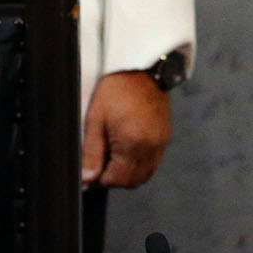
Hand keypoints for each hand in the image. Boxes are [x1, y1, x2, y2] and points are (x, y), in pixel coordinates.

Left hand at [80, 71, 169, 187]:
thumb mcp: (95, 120)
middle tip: (101, 163)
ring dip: (128, 173)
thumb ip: (92, 152)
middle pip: (133, 181)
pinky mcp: (165, 138)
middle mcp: (150, 148)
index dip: (101, 179)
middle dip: (116, 178)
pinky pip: (153, 162)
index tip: (92, 170)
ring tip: (114, 155)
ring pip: (145, 174)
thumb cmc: (117, 90)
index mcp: (132, 144)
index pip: (117, 180)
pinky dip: (140, 163)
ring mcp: (161, 144)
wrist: (142, 70)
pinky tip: (127, 149)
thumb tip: (88, 178)